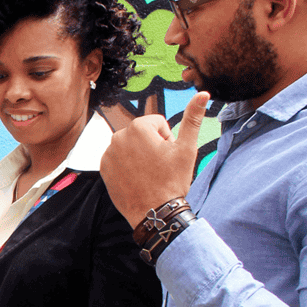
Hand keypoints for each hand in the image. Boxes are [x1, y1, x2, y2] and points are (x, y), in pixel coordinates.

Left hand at [101, 91, 209, 227]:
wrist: (154, 212)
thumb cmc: (172, 181)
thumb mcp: (187, 148)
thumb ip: (193, 118)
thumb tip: (202, 94)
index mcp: (138, 127)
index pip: (158, 124)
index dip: (167, 139)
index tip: (168, 156)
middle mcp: (118, 136)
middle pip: (143, 134)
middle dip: (153, 146)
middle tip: (160, 167)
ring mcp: (108, 153)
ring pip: (131, 146)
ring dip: (140, 155)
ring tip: (149, 173)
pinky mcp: (103, 168)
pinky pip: (119, 159)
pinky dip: (127, 166)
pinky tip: (137, 179)